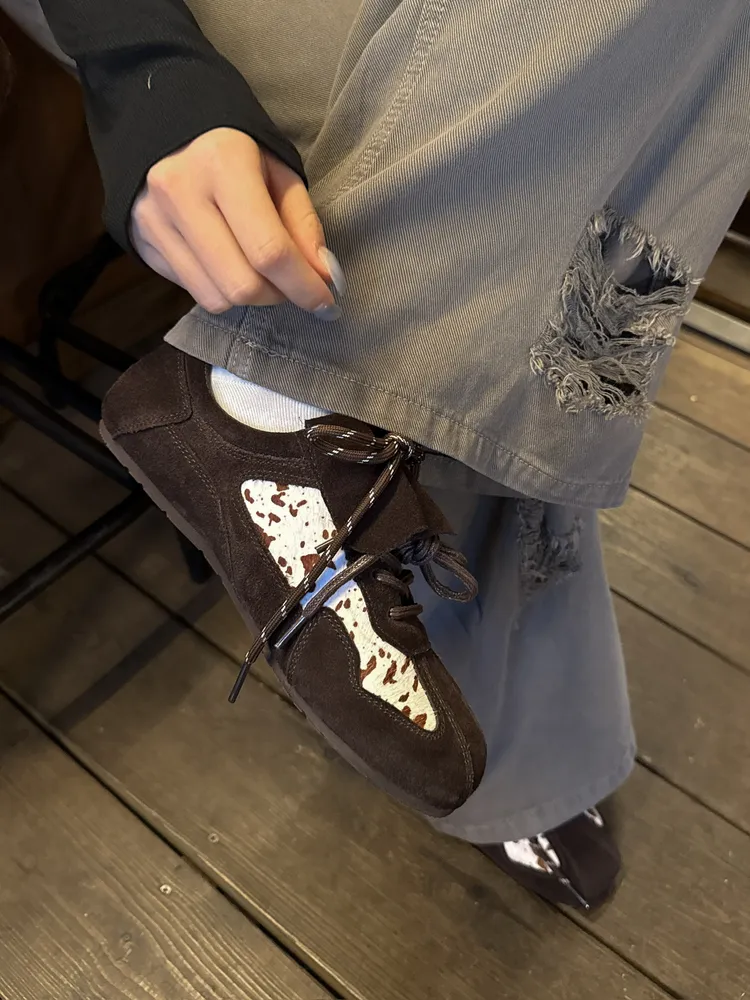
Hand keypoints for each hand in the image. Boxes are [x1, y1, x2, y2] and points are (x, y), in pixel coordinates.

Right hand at [130, 128, 341, 316]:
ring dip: (250, 298)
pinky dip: (221, 289)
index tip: (324, 300)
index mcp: (222, 163)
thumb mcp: (278, 170)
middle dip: (277, 296)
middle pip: (241, 284)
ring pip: (216, 298)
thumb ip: (303, 224)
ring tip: (260, 273)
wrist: (163, 124)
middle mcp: (181, 193)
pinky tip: (229, 264)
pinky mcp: (142, 241)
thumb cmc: (234, 148)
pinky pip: (193, 291)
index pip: (269, 249)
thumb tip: (324, 276)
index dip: (303, 285)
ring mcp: (154, 220)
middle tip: (292, 284)